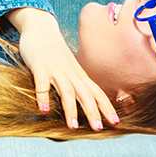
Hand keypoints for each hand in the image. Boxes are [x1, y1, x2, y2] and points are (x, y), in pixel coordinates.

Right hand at [8, 8, 119, 130]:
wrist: (40, 27)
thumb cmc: (54, 51)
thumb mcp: (69, 66)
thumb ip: (76, 81)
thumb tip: (86, 100)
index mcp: (79, 74)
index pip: (97, 92)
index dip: (107, 107)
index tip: (116, 123)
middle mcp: (70, 73)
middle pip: (85, 94)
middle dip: (93, 112)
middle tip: (99, 129)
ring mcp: (55, 70)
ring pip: (66, 91)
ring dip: (70, 109)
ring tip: (73, 127)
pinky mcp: (39, 67)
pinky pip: (42, 84)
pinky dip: (43, 97)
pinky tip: (42, 111)